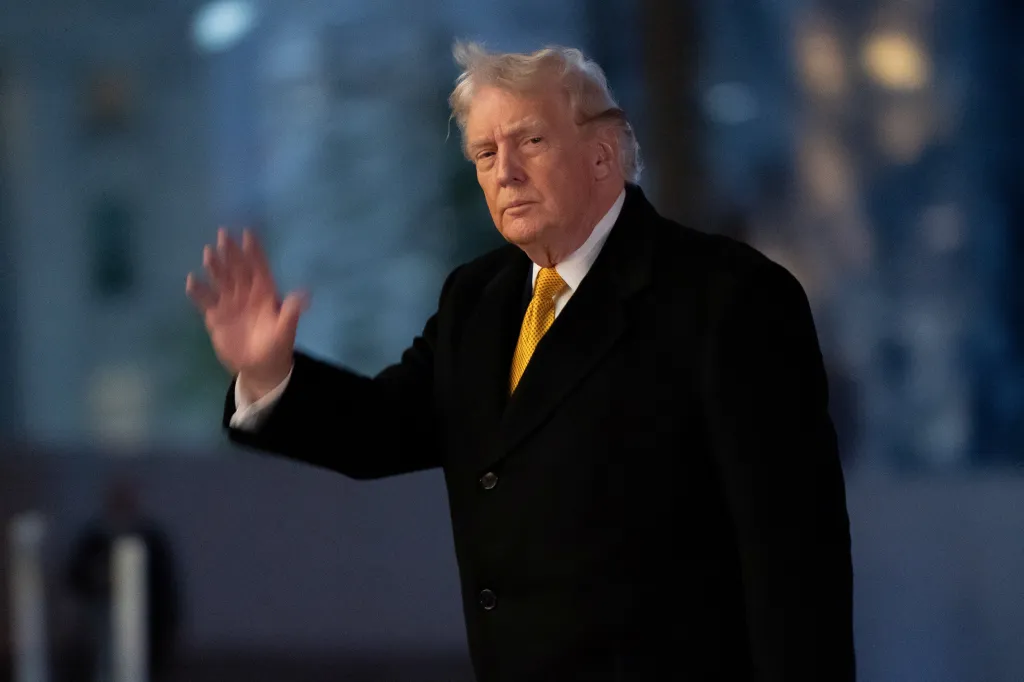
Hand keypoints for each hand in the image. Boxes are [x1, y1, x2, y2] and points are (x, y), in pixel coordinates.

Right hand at [185, 228, 306, 398]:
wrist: (260, 368)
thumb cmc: (276, 347)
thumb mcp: (285, 331)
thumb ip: (291, 312)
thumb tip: (305, 295)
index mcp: (265, 294)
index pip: (259, 268)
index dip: (255, 252)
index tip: (248, 233)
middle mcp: (246, 294)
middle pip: (238, 269)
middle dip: (231, 252)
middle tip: (223, 234)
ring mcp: (230, 304)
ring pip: (221, 280)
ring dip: (215, 267)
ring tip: (208, 252)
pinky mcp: (215, 317)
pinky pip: (205, 301)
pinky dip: (199, 292)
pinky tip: (191, 281)